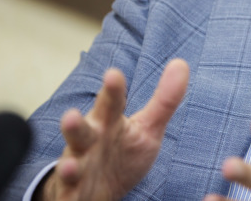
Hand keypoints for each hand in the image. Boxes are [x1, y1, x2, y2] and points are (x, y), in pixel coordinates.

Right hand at [39, 59, 189, 200]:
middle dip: (75, 125)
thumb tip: (182, 63)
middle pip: (81, 132)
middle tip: (71, 116)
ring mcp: (80, 169)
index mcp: (108, 123)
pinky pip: (70, 196)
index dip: (112, 90)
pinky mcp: (74, 194)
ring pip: (71, 165)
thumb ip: (164, 99)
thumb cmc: (123, 152)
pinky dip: (69, 196)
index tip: (113, 74)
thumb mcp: (147, 128)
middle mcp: (89, 143)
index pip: (111, 104)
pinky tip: (71, 195)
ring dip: (68, 165)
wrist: (98, 190)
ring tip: (70, 164)